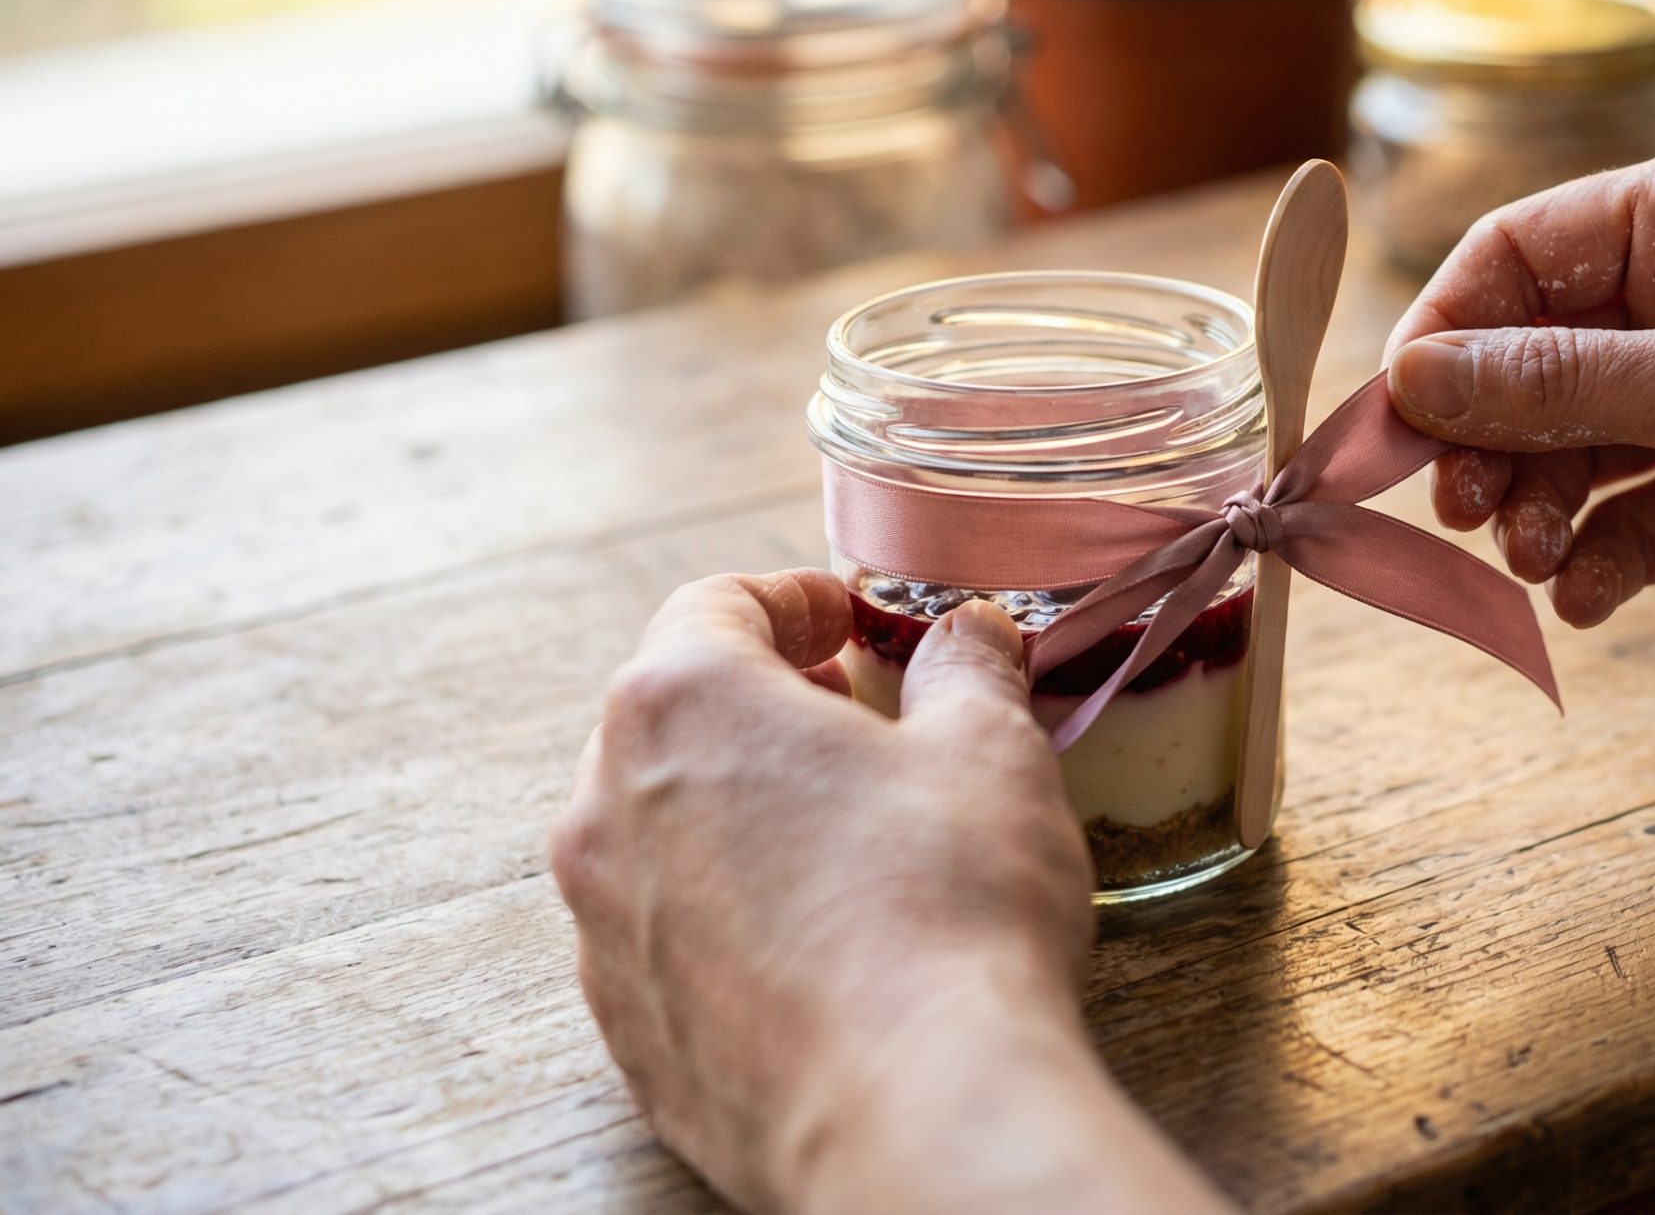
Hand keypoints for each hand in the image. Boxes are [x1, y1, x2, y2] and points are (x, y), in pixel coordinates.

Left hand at [550, 571, 1226, 1213]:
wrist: (914, 1112)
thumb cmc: (949, 911)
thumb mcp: (992, 752)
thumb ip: (969, 671)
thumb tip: (969, 636)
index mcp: (682, 705)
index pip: (715, 607)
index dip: (791, 600)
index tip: (842, 615)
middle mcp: (606, 810)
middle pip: (671, 721)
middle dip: (761, 710)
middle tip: (849, 722)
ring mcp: (605, 933)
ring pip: (660, 838)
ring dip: (738, 819)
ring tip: (841, 841)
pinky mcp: (629, 1035)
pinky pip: (671, 946)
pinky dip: (731, 925)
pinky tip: (821, 950)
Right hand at [1385, 136, 1654, 642]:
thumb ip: (1564, 385)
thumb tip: (1417, 376)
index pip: (1521, 255)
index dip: (1447, 336)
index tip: (1394, 423)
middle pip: (1532, 360)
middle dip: (1487, 439)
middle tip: (1462, 514)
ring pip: (1574, 448)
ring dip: (1537, 507)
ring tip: (1531, 557)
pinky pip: (1633, 520)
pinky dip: (1599, 560)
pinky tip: (1586, 597)